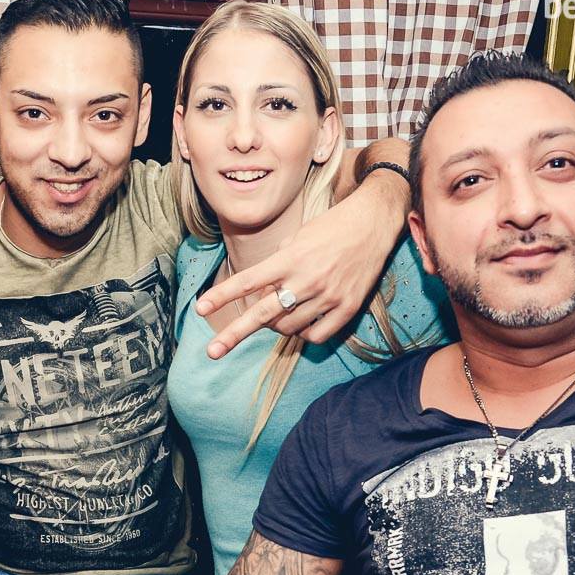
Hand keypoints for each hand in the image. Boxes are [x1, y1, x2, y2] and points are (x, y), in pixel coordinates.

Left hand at [196, 173, 402, 357]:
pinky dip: (304, 332)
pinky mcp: (347, 308)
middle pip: (262, 314)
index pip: (247, 280)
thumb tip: (264, 294)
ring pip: (287, 327)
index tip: (200, 308)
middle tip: (212, 351)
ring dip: (277, 324)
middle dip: (234, 334)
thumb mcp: (297, 237)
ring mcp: (327, 297)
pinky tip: (304, 319)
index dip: (222, 295)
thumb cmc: (331, 227)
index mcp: (289, 259)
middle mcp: (306, 279)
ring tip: (284, 308)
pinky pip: (315, 335)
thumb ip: (277, 264)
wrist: (374, 223)